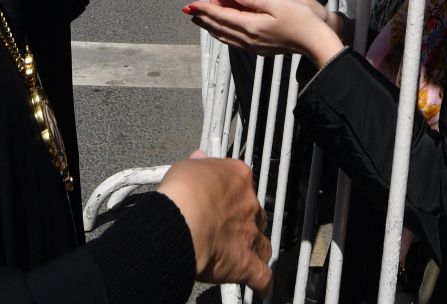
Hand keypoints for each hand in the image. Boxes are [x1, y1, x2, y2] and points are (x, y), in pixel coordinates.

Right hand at [156, 153, 270, 291]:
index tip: (221, 195)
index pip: (242, 181)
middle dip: (246, 221)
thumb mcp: (185, 167)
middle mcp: (249, 205)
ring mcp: (250, 235)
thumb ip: (197, 165)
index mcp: (238, 177)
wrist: (182, 221)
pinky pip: (262, 276)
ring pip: (264, 244)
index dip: (232, 191)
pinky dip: (263, 284)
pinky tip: (261, 288)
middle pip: (256, 213)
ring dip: (257, 249)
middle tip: (229, 226)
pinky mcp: (246, 263)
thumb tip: (200, 158)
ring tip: (247, 254)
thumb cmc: (182, 194)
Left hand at [185, 0, 345, 66]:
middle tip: (189, 10)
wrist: (316, 41)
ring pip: (224, 35)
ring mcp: (254, 45)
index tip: (192, 2)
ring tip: (199, 19)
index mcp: (251, 24)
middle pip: (219, 26)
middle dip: (203, 17)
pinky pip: (233, 40)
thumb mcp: (278, 2)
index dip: (205, 8)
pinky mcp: (260, 48)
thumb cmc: (301, 18)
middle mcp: (249, 38)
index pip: (222, 15)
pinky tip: (221, 31)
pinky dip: (222, 33)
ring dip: (210, 26)